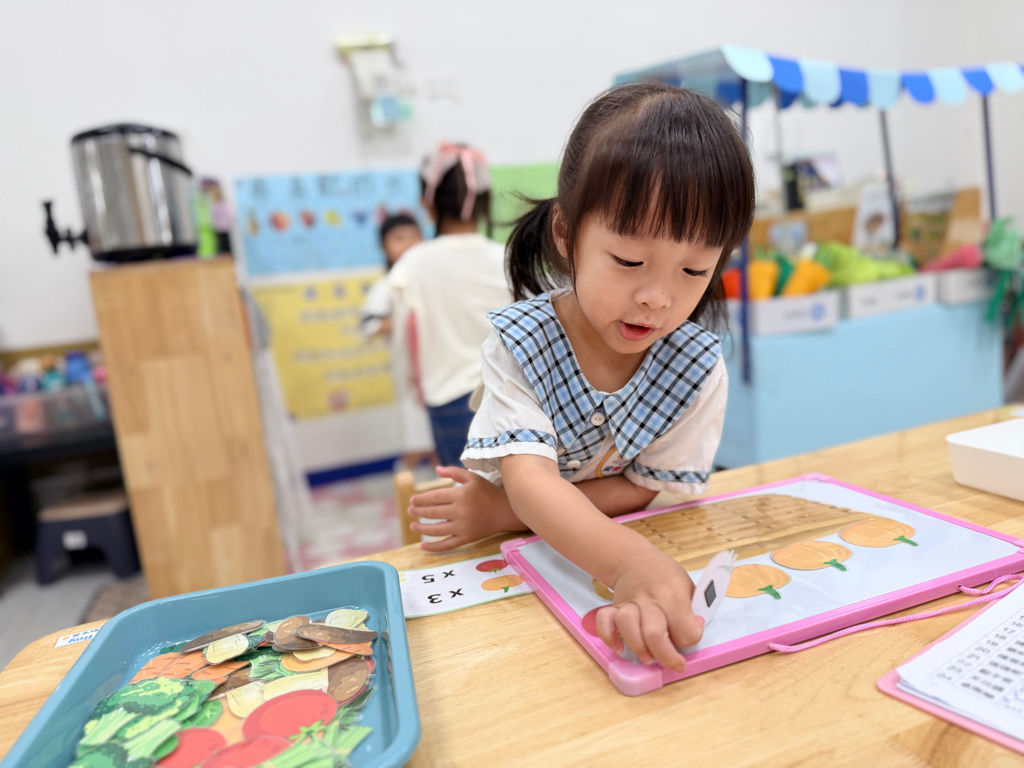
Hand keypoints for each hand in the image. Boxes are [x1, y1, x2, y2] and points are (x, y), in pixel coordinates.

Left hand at [409, 466, 526, 551]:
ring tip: (413, 525)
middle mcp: (460, 511)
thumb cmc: (487, 492)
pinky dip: (434, 547)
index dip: (421, 499)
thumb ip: (454, 472)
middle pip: (433, 513)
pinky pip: (447, 545)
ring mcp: (463, 527)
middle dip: (418, 512)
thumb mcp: (472, 477)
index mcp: (461, 495)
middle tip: (410, 511)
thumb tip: (436, 469)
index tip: (412, 500)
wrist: (504, 511)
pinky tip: (422, 546)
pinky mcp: (466, 538)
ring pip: (436, 530)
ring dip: (421, 528)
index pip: (435, 497)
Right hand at [594, 549, 703, 671]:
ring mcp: (630, 603)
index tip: (691, 633)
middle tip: (674, 664)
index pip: (686, 631)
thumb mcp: (688, 585)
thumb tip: (693, 629)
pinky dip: (609, 637)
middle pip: (654, 635)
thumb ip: (692, 608)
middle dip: (666, 657)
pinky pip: (605, 623)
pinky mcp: (615, 607)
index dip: (691, 638)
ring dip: (638, 648)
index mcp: (674, 596)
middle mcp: (651, 600)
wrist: (635, 558)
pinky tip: (619, 647)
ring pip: (628, 628)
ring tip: (648, 656)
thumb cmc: (666, 575)